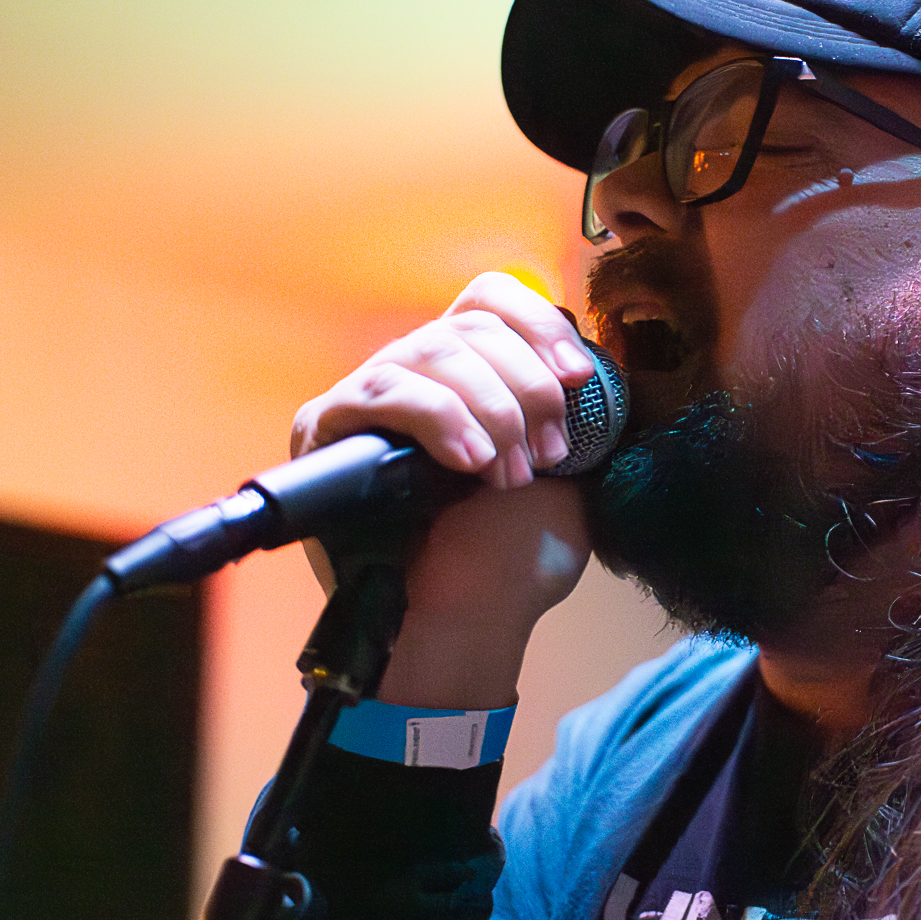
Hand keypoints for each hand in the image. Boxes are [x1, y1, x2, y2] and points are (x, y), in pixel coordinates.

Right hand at [290, 273, 596, 709]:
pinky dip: (441, 419)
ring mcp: (368, 395)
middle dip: (526, 387)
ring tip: (507, 474)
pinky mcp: (326, 425)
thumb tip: (594, 364)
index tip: (577, 378)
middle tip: (546, 456)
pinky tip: (470, 462)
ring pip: (434, 352)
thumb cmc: (511, 556)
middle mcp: (415, 370)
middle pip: (471, 325)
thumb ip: (574, 414)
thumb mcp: (566, 473)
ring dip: (490, 409)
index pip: (491, 297)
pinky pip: (387, 392)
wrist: (464, 623)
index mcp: (471, 370)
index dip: (538, 325)